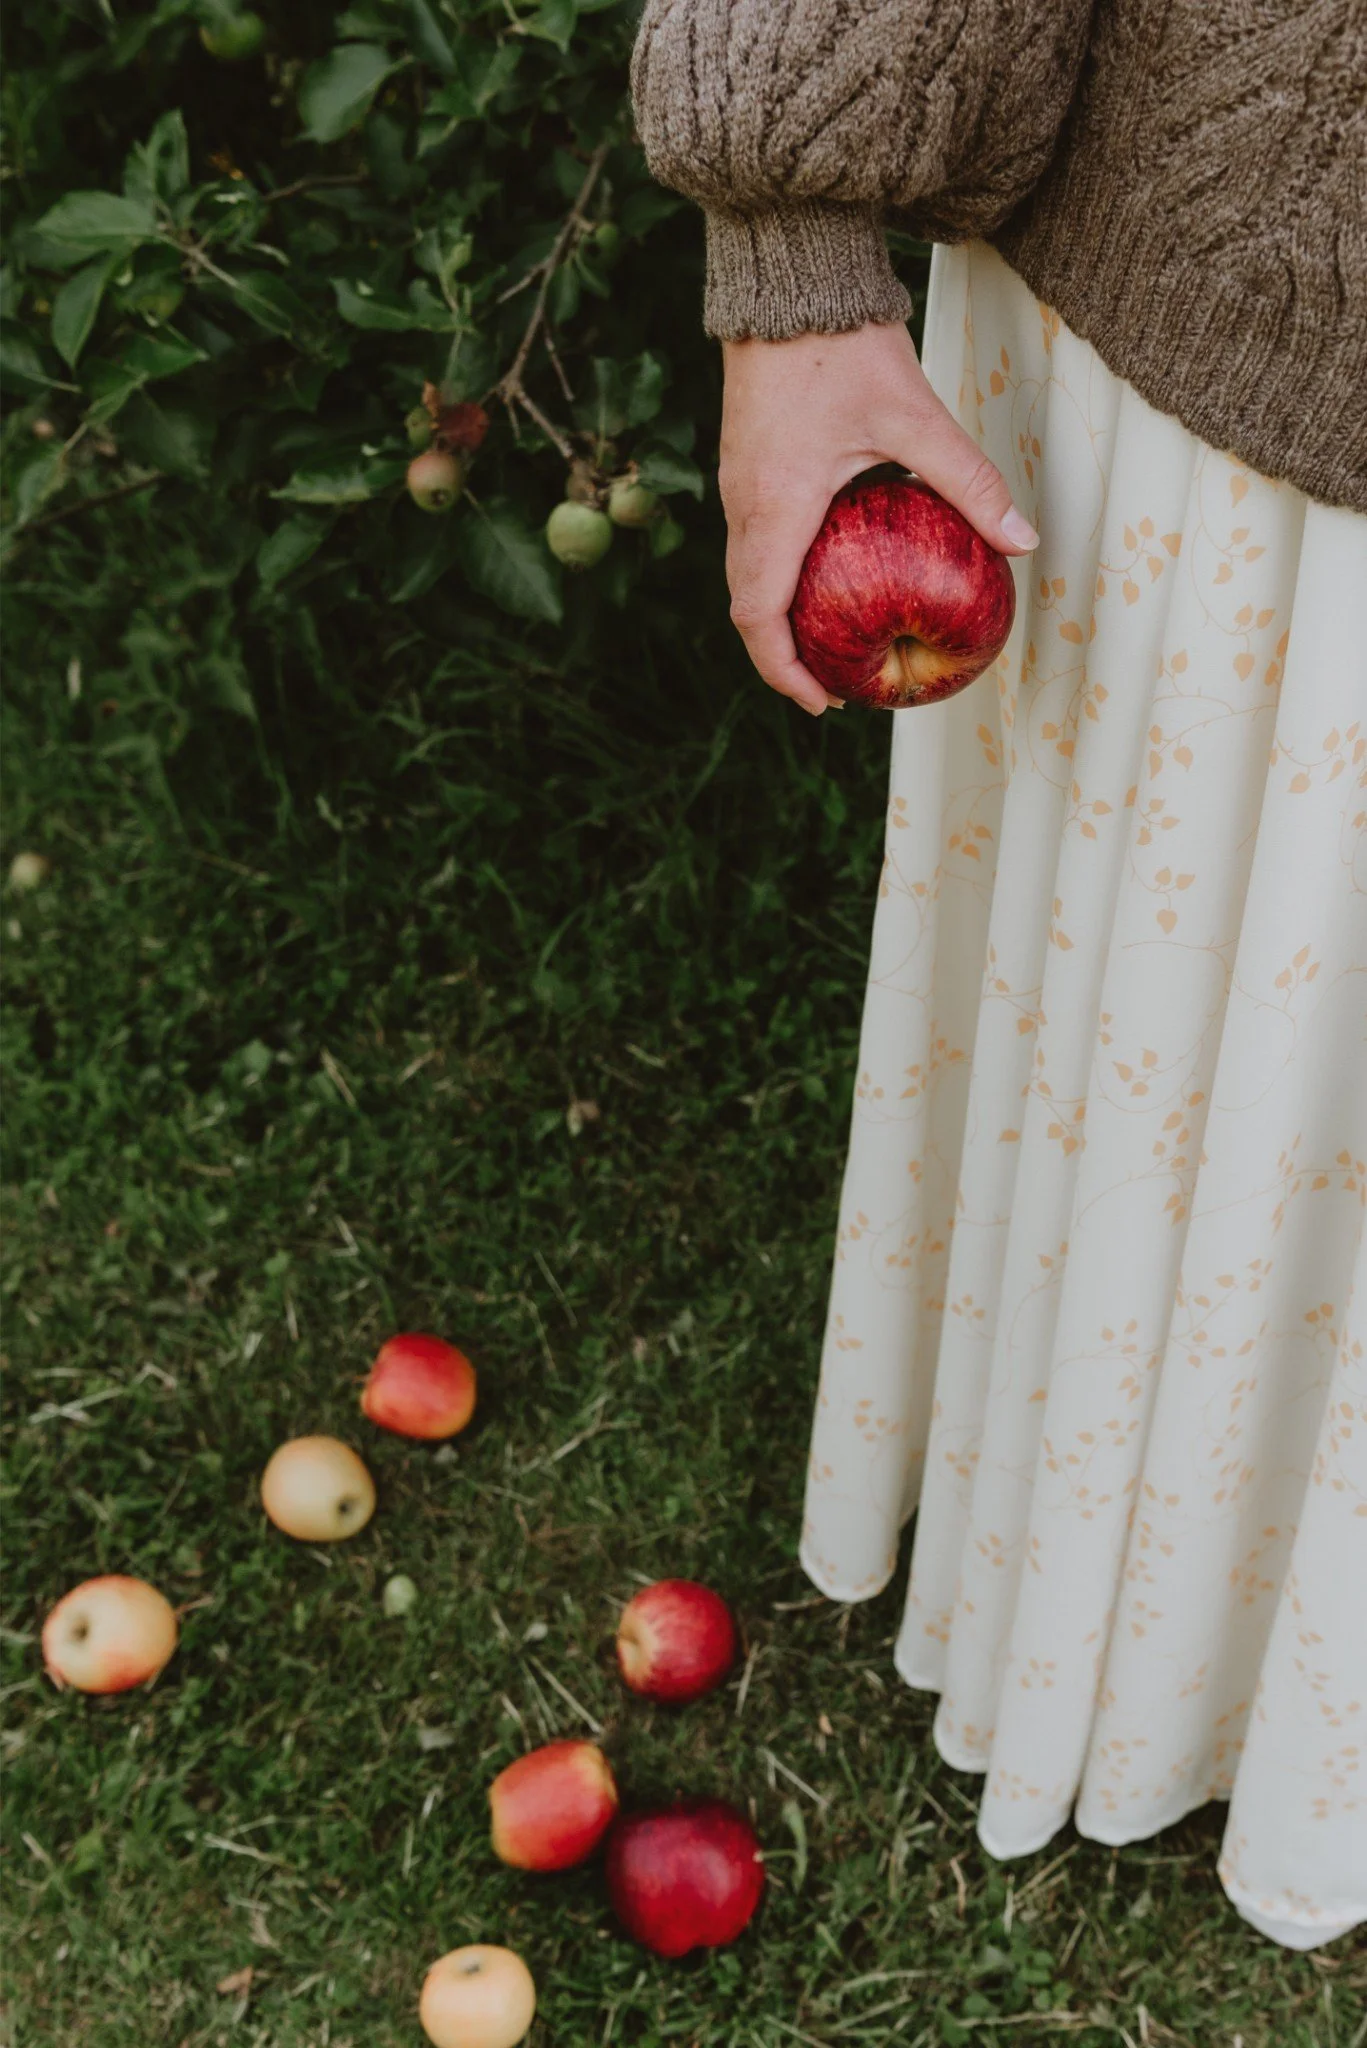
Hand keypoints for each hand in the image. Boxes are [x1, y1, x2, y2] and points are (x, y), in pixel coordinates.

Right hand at [718, 321, 1038, 715]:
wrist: (788, 277)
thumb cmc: (844, 343)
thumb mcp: (916, 416)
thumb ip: (967, 481)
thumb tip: (1023, 539)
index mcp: (776, 505)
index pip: (760, 615)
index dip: (785, 670)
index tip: (825, 699)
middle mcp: (743, 504)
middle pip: (747, 607)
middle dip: (784, 657)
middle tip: (832, 685)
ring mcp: (736, 484)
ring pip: (746, 575)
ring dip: (780, 619)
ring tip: (828, 642)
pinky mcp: (742, 466)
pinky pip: (752, 543)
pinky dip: (779, 579)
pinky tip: (826, 576)